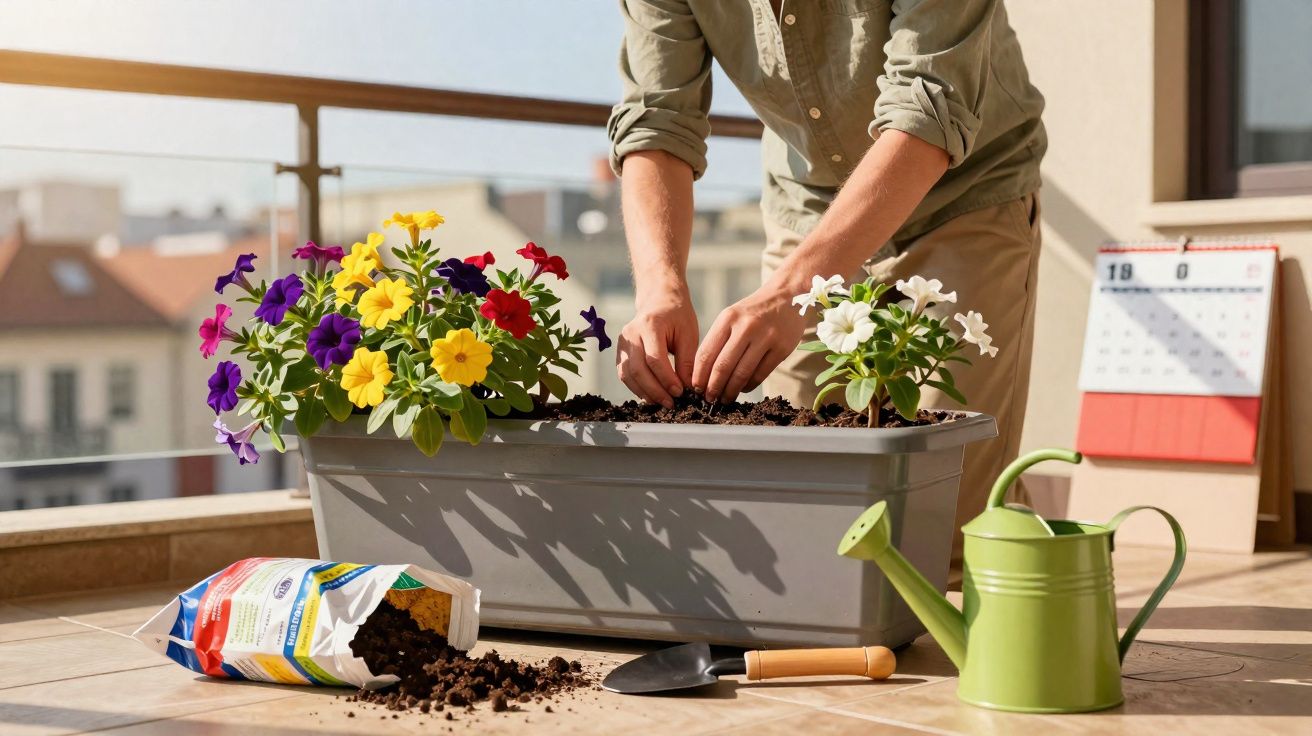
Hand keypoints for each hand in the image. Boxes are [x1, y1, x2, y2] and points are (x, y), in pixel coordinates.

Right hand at [617, 289, 698, 407]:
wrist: (659, 300)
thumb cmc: (677, 316)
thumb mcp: (688, 334)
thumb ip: (687, 361)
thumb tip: (688, 388)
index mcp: (650, 324)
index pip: (655, 359)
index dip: (667, 379)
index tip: (680, 392)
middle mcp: (631, 333)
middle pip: (638, 369)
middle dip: (655, 390)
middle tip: (671, 403)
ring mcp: (622, 342)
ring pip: (627, 374)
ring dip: (644, 392)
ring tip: (662, 402)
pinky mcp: (619, 351)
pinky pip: (624, 374)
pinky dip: (636, 387)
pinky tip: (650, 395)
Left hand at [693, 286, 807, 402]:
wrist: (787, 296)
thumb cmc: (753, 312)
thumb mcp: (732, 316)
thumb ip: (718, 340)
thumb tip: (703, 373)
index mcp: (728, 318)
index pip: (706, 353)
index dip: (699, 375)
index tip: (696, 388)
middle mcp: (746, 327)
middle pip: (723, 366)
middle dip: (713, 387)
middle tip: (709, 399)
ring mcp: (766, 337)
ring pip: (742, 373)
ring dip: (730, 391)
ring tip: (725, 399)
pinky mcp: (781, 348)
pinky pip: (760, 374)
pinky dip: (749, 386)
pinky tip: (743, 388)